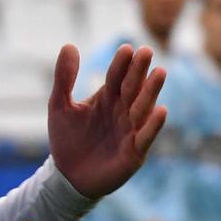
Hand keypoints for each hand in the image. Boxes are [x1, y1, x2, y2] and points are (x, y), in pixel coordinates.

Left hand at [46, 43, 168, 198]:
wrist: (67, 176)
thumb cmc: (67, 139)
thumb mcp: (59, 105)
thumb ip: (64, 78)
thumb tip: (69, 44)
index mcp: (107, 97)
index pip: (116, 76)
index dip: (121, 63)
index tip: (126, 48)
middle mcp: (123, 110)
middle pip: (133, 87)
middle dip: (139, 70)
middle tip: (146, 51)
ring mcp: (130, 130)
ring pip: (143, 107)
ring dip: (151, 91)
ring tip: (159, 73)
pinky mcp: (134, 151)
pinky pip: (145, 136)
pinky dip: (153, 125)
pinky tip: (160, 110)